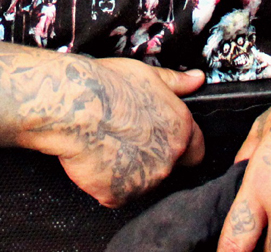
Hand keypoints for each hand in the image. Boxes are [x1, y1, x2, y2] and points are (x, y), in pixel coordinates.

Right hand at [50, 58, 203, 206]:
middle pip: (166, 166)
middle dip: (151, 155)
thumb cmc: (106, 88)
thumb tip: (196, 80)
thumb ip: (176, 82)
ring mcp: (144, 180)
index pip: (196, 149)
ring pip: (141, 181)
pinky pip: (114, 192)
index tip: (163, 137)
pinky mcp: (118, 195)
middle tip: (126, 136)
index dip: (180, 143)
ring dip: (129, 169)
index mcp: (180, 129)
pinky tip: (95, 158)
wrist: (75, 108)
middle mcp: (168, 158)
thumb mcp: (147, 74)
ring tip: (107, 143)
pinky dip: (105, 181)